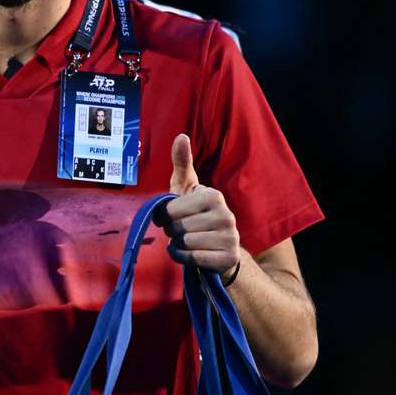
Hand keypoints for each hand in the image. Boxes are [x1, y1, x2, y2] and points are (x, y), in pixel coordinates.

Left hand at [155, 134, 240, 278]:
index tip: (172, 216)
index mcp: (213, 195)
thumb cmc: (196, 215)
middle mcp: (227, 215)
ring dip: (178, 245)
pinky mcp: (229, 258)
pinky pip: (192, 259)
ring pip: (185, 243)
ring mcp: (230, 238)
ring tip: (188, 241)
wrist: (219, 249)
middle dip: (172, 231)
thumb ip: (181, 163)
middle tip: (181, 231)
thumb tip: (181, 136)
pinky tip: (189, 254)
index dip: (164, 215)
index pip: (171, 208)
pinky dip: (183, 258)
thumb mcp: (187, 188)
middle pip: (177, 227)